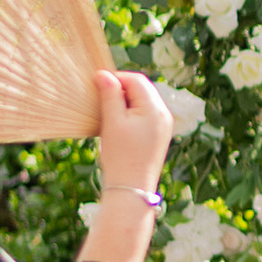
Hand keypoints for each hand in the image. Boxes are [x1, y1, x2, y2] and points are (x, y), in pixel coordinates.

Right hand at [92, 66, 173, 200]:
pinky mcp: (159, 136)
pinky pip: (145, 115)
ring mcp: (163, 126)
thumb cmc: (120, 155)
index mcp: (155, 109)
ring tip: (107, 113)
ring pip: (143, 102)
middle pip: (142, 89)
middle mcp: (164, 115)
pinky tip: (117, 124)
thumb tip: (103, 73)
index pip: (136, 80)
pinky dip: (131, 113)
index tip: (97, 85)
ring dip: (125, 102)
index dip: (116, 78)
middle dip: (121, 89)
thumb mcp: (113, 122)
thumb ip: (110, 94)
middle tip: (100, 99)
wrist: (131, 188)